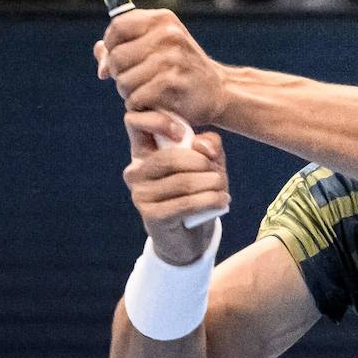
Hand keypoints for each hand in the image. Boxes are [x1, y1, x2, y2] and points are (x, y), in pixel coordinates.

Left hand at [96, 9, 229, 127]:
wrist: (216, 90)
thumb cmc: (179, 69)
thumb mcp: (155, 49)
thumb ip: (123, 48)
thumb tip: (101, 59)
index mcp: (161, 20)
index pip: (118, 26)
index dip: (110, 46)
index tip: (116, 59)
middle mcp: (168, 34)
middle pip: (117, 56)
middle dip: (119, 74)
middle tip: (132, 82)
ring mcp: (172, 57)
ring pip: (124, 80)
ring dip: (128, 93)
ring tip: (142, 93)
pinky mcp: (174, 82)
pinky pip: (137, 97)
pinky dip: (138, 104)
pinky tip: (150, 104)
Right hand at [122, 114, 228, 264]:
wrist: (188, 236)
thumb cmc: (196, 191)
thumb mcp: (207, 162)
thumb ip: (208, 145)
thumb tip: (203, 146)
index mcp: (142, 151)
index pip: (134, 122)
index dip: (158, 120)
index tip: (183, 133)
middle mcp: (135, 171)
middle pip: (169, 157)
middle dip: (201, 163)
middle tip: (218, 172)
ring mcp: (140, 195)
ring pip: (181, 182)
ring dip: (211, 183)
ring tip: (223, 187)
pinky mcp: (151, 216)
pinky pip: (185, 203)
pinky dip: (209, 200)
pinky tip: (222, 200)